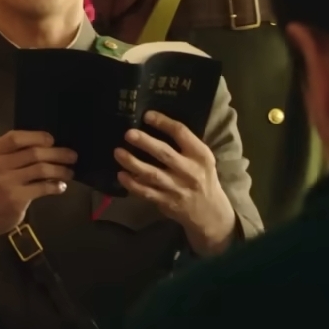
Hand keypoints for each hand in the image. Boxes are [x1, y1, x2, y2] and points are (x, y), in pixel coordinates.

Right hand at [0, 130, 76, 262]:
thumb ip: (14, 152)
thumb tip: (49, 145)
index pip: (16, 137)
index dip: (38, 137)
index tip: (52, 140)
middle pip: (34, 153)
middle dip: (57, 153)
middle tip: (72, 156)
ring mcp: (6, 182)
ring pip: (41, 169)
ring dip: (60, 170)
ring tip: (69, 172)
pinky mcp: (16, 198)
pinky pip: (43, 188)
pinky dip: (56, 186)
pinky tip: (61, 187)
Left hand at [116, 112, 236, 256]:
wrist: (210, 212)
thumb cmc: (203, 177)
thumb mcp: (202, 159)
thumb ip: (185, 145)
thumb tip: (155, 126)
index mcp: (201, 155)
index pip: (182, 134)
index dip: (164, 123)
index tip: (147, 115)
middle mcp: (190, 171)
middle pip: (165, 154)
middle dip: (145, 142)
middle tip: (128, 133)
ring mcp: (177, 188)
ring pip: (152, 174)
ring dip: (133, 163)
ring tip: (118, 152)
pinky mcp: (167, 202)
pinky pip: (146, 192)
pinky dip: (133, 184)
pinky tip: (121, 175)